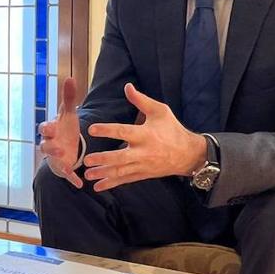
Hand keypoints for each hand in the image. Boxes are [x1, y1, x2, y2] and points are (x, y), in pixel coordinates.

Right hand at [38, 77, 84, 187]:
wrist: (65, 147)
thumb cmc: (65, 128)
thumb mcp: (68, 114)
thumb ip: (68, 98)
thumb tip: (70, 78)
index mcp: (51, 130)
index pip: (44, 128)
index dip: (47, 128)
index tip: (52, 127)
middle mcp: (50, 145)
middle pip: (44, 146)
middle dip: (49, 147)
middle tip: (56, 147)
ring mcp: (55, 158)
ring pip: (52, 161)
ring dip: (58, 161)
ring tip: (66, 162)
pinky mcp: (63, 168)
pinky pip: (66, 174)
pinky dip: (72, 179)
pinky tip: (80, 183)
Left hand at [81, 83, 205, 191]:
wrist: (188, 154)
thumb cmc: (172, 129)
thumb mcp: (160, 111)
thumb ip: (141, 100)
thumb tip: (127, 86)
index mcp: (146, 134)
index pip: (124, 131)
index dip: (107, 130)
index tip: (92, 129)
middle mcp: (143, 152)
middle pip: (121, 157)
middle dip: (103, 159)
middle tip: (86, 160)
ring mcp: (143, 165)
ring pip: (121, 171)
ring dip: (104, 174)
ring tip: (87, 175)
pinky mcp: (143, 174)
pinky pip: (125, 180)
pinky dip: (111, 184)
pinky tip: (97, 187)